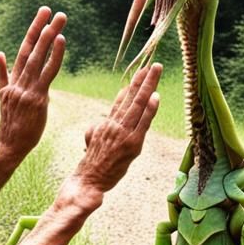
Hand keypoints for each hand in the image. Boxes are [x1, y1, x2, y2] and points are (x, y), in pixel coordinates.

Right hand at [0, 7, 66, 164]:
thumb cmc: (12, 127)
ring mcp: (26, 90)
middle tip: (51, 10)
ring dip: (49, 36)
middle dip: (41, 28)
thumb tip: (1, 54)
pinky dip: (55, 56)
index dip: (33, 32)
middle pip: (30, 49)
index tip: (42, 16)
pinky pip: (47, 73)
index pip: (23, 52)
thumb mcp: (4, 98)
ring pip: (38, 57)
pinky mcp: (36, 98)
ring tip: (59, 19)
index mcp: (11, 82)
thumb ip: (3, 76)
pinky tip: (61, 40)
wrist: (9, 147)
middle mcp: (18, 82)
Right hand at [75, 63, 161, 195]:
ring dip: (148, 86)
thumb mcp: (90, 140)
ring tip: (156, 70)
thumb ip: (97, 127)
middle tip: (153, 64)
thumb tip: (102, 120)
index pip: (121, 100)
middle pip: (131, 97)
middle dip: (142, 79)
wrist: (87, 180)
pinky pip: (143, 123)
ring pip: (137, 104)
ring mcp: (123, 133)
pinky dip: (150, 109)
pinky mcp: (131, 144)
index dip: (131, 86)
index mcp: (105, 123)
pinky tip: (156, 96)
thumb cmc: (91, 164)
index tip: (141, 72)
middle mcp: (114, 124)